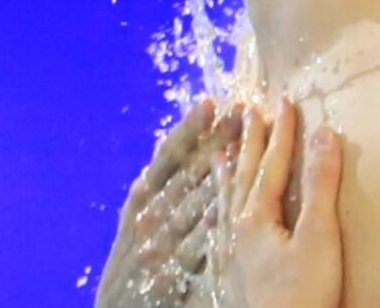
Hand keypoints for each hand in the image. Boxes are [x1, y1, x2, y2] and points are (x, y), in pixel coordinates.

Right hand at [96, 99, 243, 306]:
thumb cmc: (134, 266)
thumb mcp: (138, 224)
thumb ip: (158, 193)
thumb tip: (176, 153)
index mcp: (140, 201)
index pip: (168, 158)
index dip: (189, 130)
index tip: (209, 102)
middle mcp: (147, 218)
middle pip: (186, 173)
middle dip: (213, 141)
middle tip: (240, 111)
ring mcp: (158, 246)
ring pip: (191, 204)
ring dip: (218, 176)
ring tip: (244, 148)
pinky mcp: (169, 275)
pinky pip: (194, 248)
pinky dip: (206, 229)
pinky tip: (223, 210)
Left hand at [210, 100, 343, 307]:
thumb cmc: (304, 296)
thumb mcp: (319, 239)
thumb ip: (321, 186)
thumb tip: (323, 133)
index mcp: (256, 214)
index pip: (273, 162)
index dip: (282, 131)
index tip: (285, 100)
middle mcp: (236, 227)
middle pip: (242, 173)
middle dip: (249, 141)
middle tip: (246, 110)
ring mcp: (229, 250)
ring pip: (224, 197)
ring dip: (226, 169)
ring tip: (220, 149)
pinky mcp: (228, 273)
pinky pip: (217, 226)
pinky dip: (218, 208)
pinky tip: (217, 212)